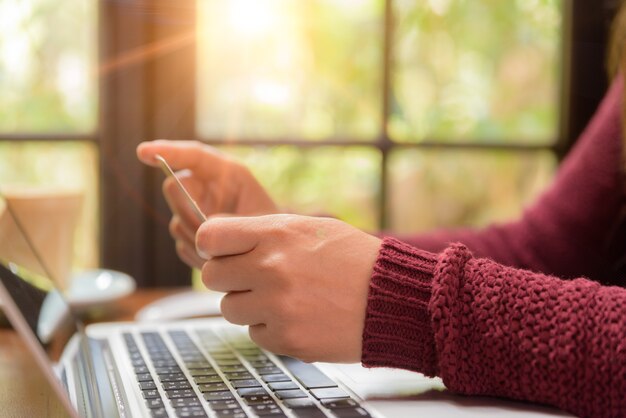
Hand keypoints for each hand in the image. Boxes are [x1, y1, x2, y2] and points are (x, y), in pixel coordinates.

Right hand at [136, 140, 277, 267]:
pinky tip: (219, 258)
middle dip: (186, 209)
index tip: (143, 152)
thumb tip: (202, 227)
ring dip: (196, 239)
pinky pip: (182, 245)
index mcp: (226, 173)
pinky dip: (197, 254)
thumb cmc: (275, 228)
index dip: (167, 151)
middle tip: (207, 228)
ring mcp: (195, 211)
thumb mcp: (259, 219)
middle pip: (175, 189)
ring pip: (176, 222)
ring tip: (225, 250)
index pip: (192, 156)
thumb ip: (231, 218)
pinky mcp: (192, 235)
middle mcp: (206, 188)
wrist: (277, 251)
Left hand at [196, 214, 381, 362]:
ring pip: (229, 309)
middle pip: (212, 276)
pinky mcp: (286, 339)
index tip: (222, 251)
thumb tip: (222, 241)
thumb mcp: (311, 227)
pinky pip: (255, 334)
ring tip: (282, 298)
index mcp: (275, 234)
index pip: (209, 237)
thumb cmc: (355, 259)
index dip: (211, 245)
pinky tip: (298, 317)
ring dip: (248, 305)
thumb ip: (264, 232)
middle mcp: (270, 269)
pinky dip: (270, 328)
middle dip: (229, 277)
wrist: (394, 299)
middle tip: (254, 278)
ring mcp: (277, 307)